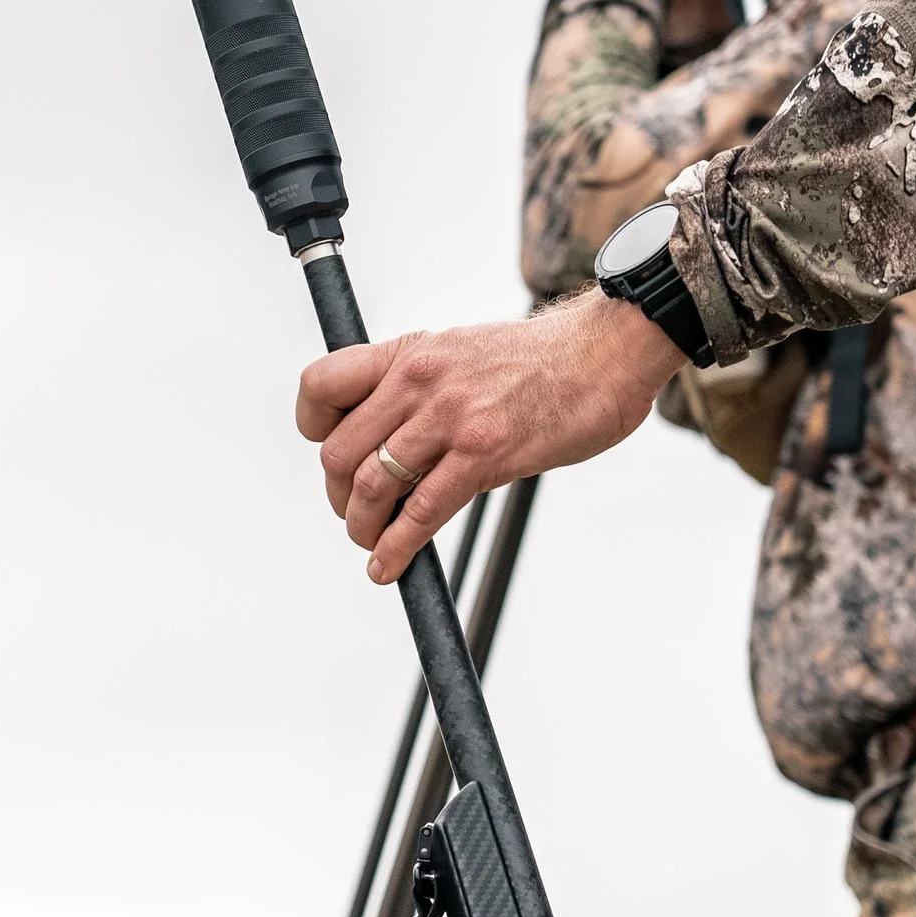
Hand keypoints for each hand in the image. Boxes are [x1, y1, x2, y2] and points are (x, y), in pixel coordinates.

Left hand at [294, 291, 685, 581]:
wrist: (603, 353)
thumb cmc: (537, 359)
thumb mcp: (457, 350)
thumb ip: (415, 385)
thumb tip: (385, 432)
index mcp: (407, 352)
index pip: (320, 385)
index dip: (312, 429)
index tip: (325, 453)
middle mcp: (418, 380)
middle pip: (338, 452)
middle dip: (338, 495)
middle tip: (356, 513)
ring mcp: (450, 418)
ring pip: (370, 486)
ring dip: (362, 527)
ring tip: (373, 543)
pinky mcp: (484, 455)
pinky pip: (420, 513)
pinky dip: (395, 549)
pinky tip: (389, 567)